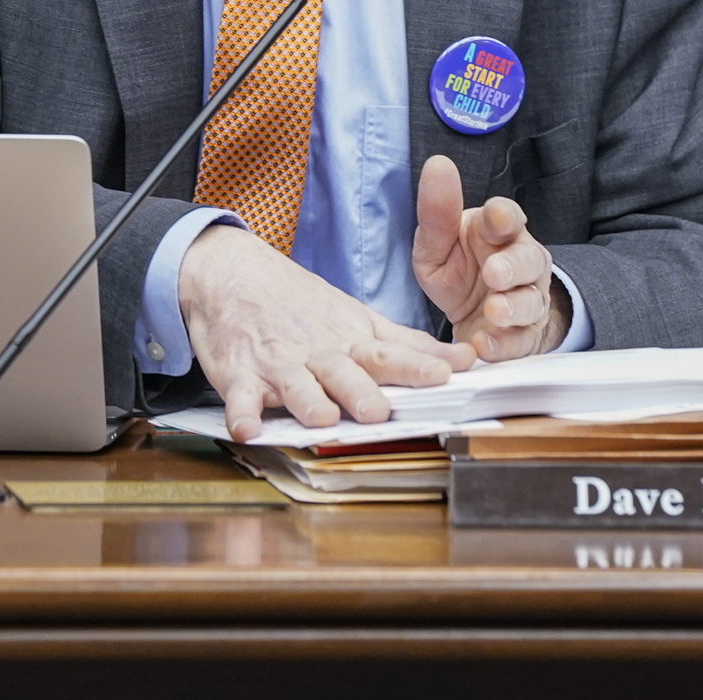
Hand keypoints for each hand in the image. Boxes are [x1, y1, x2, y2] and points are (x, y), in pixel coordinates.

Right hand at [177, 223, 475, 441]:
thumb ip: (409, 345)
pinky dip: (241, 412)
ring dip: (308, 400)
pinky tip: (246, 428)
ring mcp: (279, 364)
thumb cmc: (305, 305)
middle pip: (343, 373)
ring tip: (321, 418)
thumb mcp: (359, 318)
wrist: (236, 274)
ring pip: (295, 385)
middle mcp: (319, 353)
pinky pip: (240, 397)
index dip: (417, 367)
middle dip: (360, 391)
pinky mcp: (240, 374)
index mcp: (351, 342)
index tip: (446, 375)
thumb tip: (466, 359)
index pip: (389, 355)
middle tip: (379, 410)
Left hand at [412, 154, 569, 360]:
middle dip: (513, 266)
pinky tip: (483, 344)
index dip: (503, 216)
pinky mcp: (524, 335)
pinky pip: (520, 340)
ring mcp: (528, 298)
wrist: (475, 315)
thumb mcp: (436, 242)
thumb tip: (438, 164)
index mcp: (498, 231)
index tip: (497, 216)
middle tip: (494, 273)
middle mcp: (521, 261)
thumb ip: (437, 211)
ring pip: (531, 301)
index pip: (507, 216)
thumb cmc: (459, 267)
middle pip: (528, 259)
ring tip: (494, 310)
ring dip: (513, 306)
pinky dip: (503, 344)